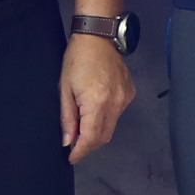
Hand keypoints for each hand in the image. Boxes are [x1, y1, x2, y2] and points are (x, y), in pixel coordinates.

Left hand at [61, 34, 135, 163]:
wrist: (99, 36)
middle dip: (89, 146)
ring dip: (97, 133)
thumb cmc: (77, 59)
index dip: (81, 151)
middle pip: (103, 136)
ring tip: (83, 128)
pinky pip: (118, 114)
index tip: (71, 158)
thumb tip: (68, 141)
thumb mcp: (65, 88)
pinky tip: (96, 110)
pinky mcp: (129, 93)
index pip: (91, 138)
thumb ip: (68, 118)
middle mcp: (115, 103)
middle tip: (75, 147)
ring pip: (112, 127)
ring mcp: (125, 98)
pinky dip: (106, 119)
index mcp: (96, 102)